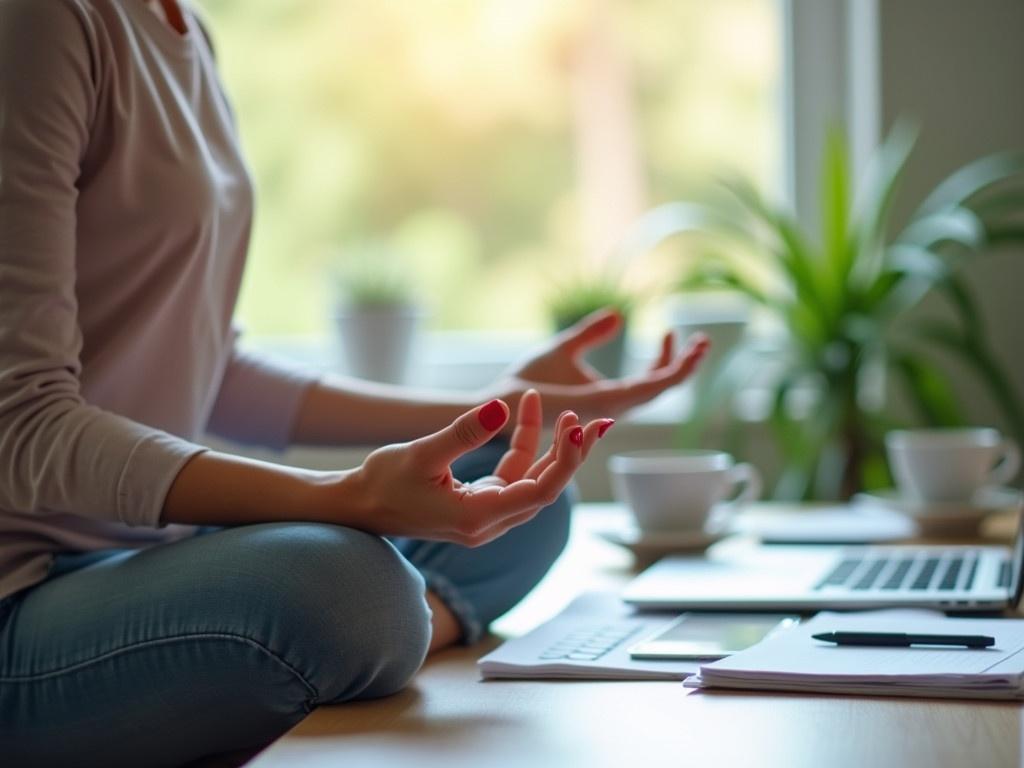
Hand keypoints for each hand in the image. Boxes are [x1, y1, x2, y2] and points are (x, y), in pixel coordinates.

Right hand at [341, 390, 611, 545]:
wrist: (357, 505)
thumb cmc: (381, 482)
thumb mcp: (421, 452)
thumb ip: (464, 432)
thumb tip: (500, 407)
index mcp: (477, 517)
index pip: (539, 493)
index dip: (565, 460)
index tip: (577, 425)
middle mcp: (488, 524)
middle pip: (546, 490)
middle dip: (572, 454)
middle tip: (593, 418)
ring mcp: (485, 516)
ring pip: (533, 483)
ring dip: (554, 450)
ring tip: (573, 414)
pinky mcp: (480, 504)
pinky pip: (514, 476)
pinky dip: (526, 449)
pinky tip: (527, 416)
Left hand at [490, 308, 709, 424]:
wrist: (503, 396)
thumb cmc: (527, 380)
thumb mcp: (565, 348)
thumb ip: (591, 334)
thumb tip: (618, 315)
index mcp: (607, 395)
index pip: (649, 382)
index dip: (666, 360)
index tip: (669, 330)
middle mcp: (612, 406)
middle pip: (661, 390)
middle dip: (685, 367)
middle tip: (704, 341)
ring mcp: (606, 408)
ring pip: (655, 392)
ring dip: (680, 370)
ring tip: (699, 346)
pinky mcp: (595, 405)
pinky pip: (636, 393)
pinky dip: (658, 378)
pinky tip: (673, 360)